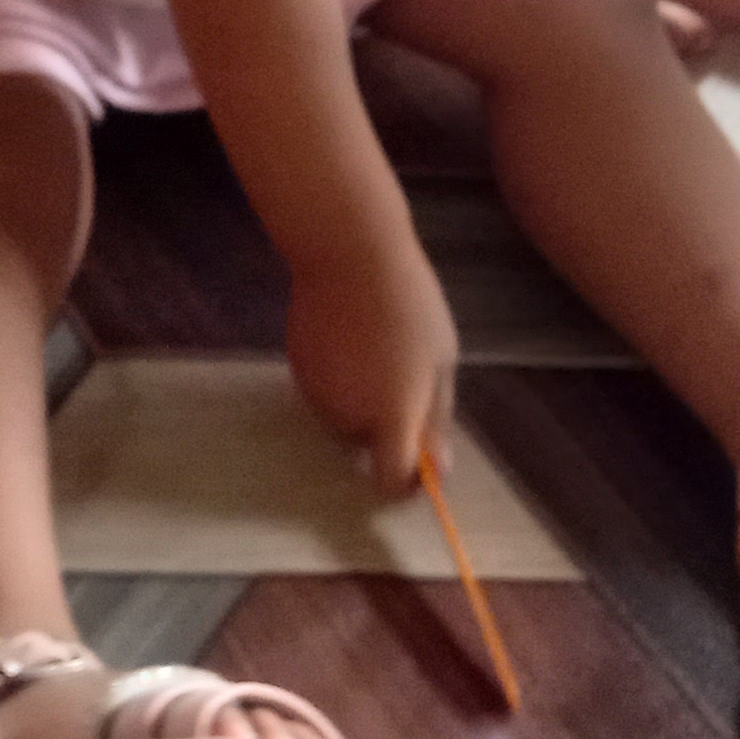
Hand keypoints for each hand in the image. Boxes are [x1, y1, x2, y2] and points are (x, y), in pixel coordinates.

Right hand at [287, 232, 458, 495]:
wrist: (348, 254)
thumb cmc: (409, 305)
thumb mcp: (441, 361)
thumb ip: (436, 418)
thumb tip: (438, 468)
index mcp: (390, 416)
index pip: (390, 481)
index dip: (406, 484)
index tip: (420, 466)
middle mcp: (347, 417)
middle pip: (368, 448)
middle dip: (387, 428)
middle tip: (407, 377)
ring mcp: (317, 396)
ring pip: (346, 420)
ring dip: (364, 402)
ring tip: (379, 350)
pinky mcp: (299, 373)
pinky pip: (327, 394)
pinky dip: (342, 381)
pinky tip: (352, 339)